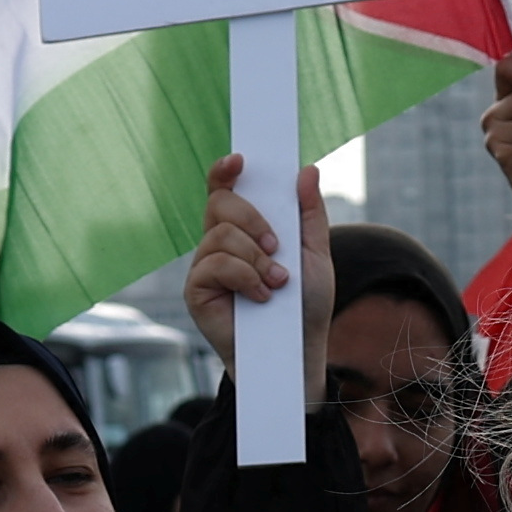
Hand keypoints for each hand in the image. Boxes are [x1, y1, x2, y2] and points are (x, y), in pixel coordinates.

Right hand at [182, 153, 328, 364]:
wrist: (297, 350)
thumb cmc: (304, 306)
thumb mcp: (315, 254)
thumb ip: (309, 213)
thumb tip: (307, 169)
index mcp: (244, 228)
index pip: (225, 189)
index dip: (225, 170)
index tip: (240, 160)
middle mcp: (219, 243)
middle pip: (220, 203)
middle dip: (252, 219)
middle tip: (276, 247)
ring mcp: (205, 266)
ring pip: (221, 235)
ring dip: (256, 258)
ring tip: (276, 283)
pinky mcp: (197, 290)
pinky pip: (215, 264)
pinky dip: (245, 277)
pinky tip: (261, 296)